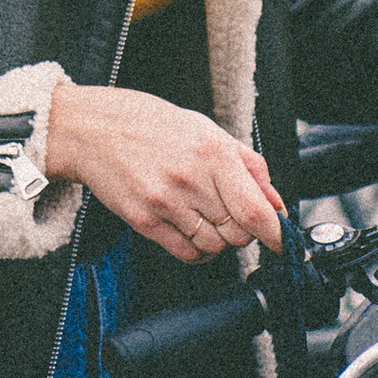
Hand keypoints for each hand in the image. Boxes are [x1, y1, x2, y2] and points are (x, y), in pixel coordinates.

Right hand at [41, 82, 283, 266]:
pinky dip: (195, 250)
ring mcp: (165, 204)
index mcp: (213, 154)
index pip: (254, 210)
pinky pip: (185, 253)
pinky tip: (189, 231)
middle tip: (230, 215)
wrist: (93, 129)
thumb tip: (275, 202)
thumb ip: (248, 165)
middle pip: (237, 234)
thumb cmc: (150, 125)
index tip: (283, 242)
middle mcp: (191, 181)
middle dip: (242, 231)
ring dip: (218, 240)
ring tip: (204, 217)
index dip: (275, 233)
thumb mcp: (207, 130)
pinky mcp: (144, 221)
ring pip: (214, 247)